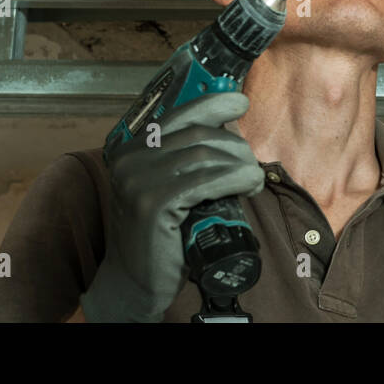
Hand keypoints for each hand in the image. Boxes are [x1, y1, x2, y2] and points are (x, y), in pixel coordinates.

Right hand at [80, 90, 264, 321]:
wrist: (135, 281)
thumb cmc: (161, 233)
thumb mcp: (167, 186)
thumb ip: (185, 159)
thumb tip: (229, 130)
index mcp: (131, 149)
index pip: (178, 114)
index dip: (214, 104)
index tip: (240, 103)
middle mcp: (130, 159)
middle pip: (198, 134)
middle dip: (235, 146)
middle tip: (252, 165)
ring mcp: (138, 181)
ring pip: (205, 155)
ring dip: (240, 165)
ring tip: (253, 179)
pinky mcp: (152, 204)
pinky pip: (205, 181)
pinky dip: (234, 179)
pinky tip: (247, 186)